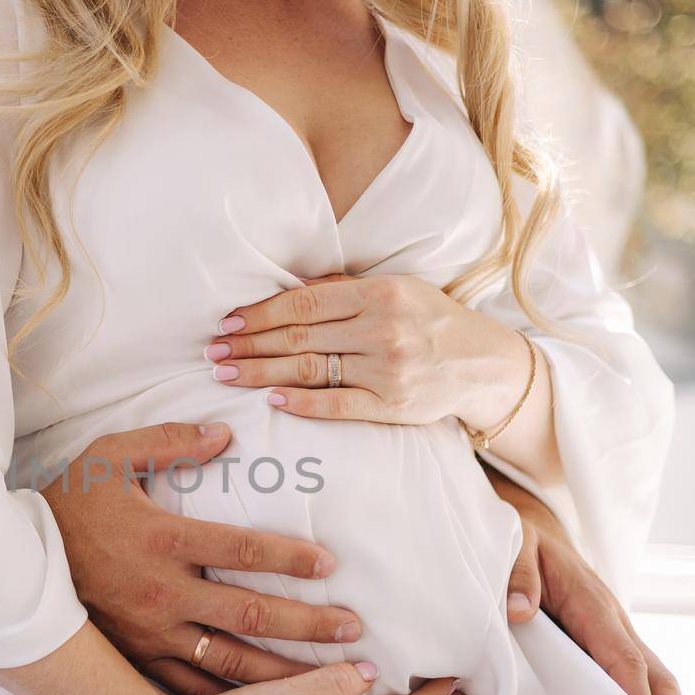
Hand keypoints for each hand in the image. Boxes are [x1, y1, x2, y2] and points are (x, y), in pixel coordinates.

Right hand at [43, 422, 363, 694]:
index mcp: (162, 539)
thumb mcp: (108, 457)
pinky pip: (194, 687)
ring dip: (286, 670)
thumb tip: (224, 434)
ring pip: (230, 660)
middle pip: (250, 613)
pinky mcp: (137, 660)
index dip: (291, 558)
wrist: (10, 564)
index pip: (243, 551)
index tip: (330, 565)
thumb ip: (168, 442)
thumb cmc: (67, 503)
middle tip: (354, 630)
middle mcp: (162, 593)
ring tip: (332, 677)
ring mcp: (150, 634)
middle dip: (309, 624)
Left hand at [207, 274, 526, 430]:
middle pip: (299, 338)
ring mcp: (387, 370)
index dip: (259, 314)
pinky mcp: (392, 405)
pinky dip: (302, 402)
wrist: (482, 363)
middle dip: (248, 346)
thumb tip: (288, 292)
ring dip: (261, 373)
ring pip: (310, 370)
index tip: (227, 323)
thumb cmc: (429, 320)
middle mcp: (382, 330)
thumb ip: (344, 291)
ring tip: (227, 375)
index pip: (303, 304)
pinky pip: (337, 404)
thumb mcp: (395, 289)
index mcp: (379, 294)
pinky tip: (271, 400)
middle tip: (212, 353)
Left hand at [490, 470, 694, 694]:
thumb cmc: (520, 541)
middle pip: (658, 678)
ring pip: (655, 684)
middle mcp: (615, 623)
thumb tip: (520, 611)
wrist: (532, 526)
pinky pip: (637, 682)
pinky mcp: (606, 646)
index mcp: (593, 604)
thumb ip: (515, 575)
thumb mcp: (511, 546)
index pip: (622, 657)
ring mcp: (615, 636)